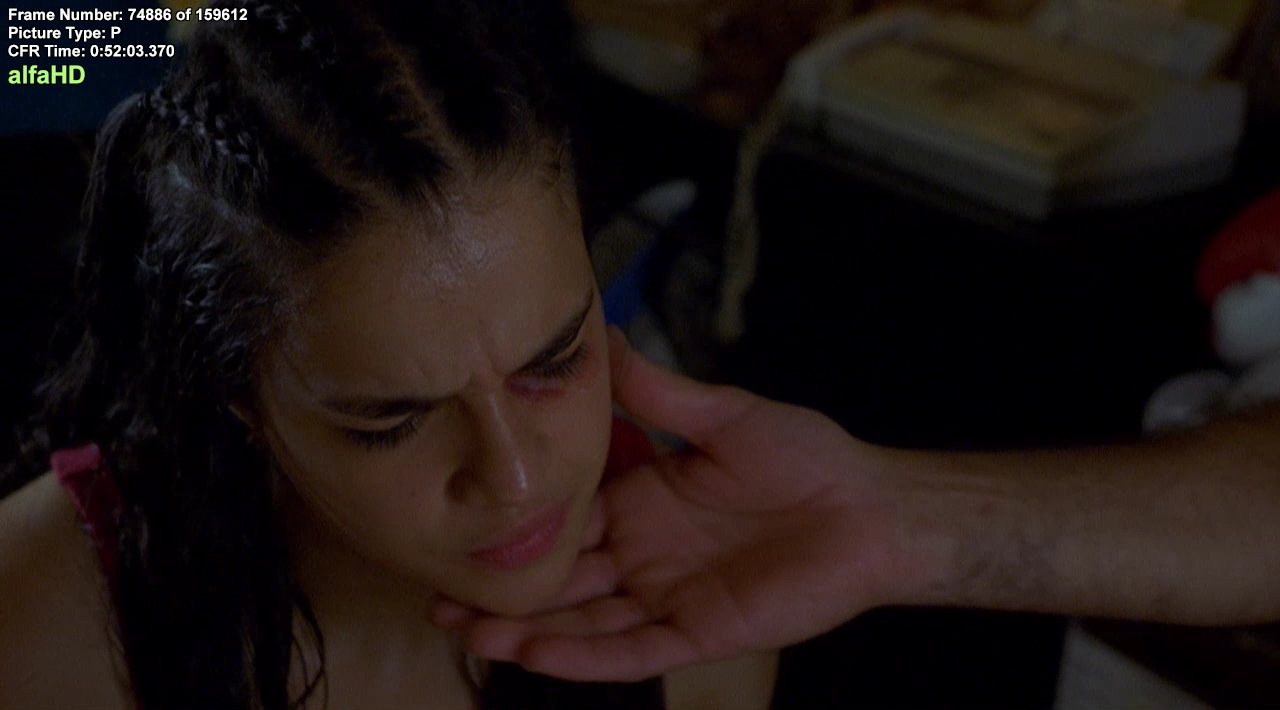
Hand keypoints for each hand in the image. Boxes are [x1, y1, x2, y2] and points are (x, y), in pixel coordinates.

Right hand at [432, 328, 910, 680]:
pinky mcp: (696, 634)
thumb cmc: (806, 456)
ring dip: (522, 628)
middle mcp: (641, 551)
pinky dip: (581, 659)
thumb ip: (658, 392)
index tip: (455, 516)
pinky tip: (532, 655)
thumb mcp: (724, 414)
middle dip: (499, 585)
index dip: (511, 520)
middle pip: (557, 575)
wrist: (872, 509)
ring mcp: (664, 596)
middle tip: (433, 587)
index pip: (561, 514)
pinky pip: (630, 653)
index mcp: (640, 498)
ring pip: (580, 621)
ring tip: (461, 627)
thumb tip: (604, 334)